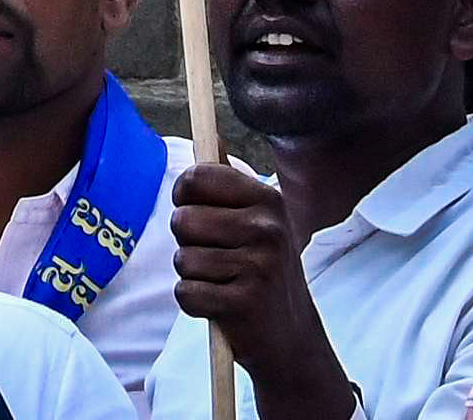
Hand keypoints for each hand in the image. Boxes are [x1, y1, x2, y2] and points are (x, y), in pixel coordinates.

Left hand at [166, 162, 357, 419]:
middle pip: (182, 220)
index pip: (198, 178)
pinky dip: (194, 303)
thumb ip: (229, 181)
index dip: (184, 195)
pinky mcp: (244, 304)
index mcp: (267, 200)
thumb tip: (210, 136)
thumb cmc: (261, 270)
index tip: (194, 209)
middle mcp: (267, 229)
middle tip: (217, 257)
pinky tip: (221, 306)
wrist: (290, 337)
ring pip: (182, 259)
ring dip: (193, 275)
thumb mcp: (258, 221)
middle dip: (188, 242)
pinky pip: (186, 293)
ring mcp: (258, 267)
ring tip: (223, 282)